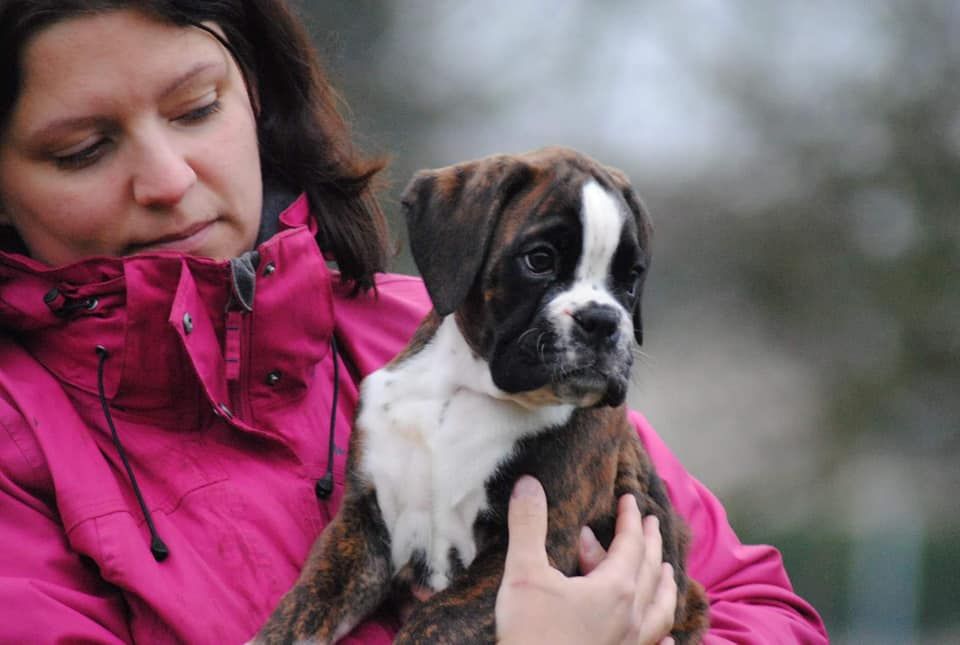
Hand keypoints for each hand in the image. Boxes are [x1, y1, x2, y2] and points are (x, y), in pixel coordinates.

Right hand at [495, 476, 676, 644]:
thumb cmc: (531, 635)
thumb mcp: (524, 574)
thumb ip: (529, 526)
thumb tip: (528, 483)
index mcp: (615, 589)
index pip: (632, 544)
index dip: (631, 519)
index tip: (630, 500)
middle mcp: (633, 617)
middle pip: (651, 572)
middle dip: (652, 544)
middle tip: (653, 524)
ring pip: (661, 610)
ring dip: (665, 586)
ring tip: (669, 573)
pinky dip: (661, 635)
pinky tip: (663, 638)